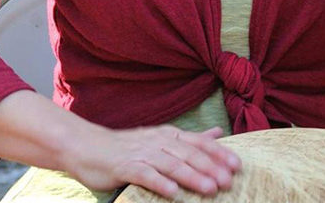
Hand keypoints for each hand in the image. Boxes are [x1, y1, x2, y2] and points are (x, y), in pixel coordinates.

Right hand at [69, 124, 240, 198]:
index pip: (198, 142)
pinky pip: (145, 174)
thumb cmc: (127, 147)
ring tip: (211, 188)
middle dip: (211, 167)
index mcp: (168, 135)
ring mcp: (141, 153)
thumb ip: (190, 139)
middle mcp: (157, 141)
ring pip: (171, 164)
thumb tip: (218, 133)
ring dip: (192, 176)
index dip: (218, 153)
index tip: (237, 165)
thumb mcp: (160, 139)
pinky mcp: (125, 166)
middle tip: (229, 180)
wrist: (87, 146)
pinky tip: (173, 193)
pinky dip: (160, 182)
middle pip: (188, 154)